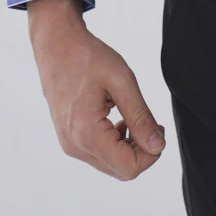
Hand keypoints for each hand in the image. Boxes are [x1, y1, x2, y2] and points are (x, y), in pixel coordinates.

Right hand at [29, 11, 166, 179]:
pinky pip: (98, 154)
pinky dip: (115, 143)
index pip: (130, 167)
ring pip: (111, 164)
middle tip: (151, 122)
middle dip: (142, 150)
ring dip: (129, 147)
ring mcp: (69, 144)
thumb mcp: (121, 81)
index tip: (159, 127)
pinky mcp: (68, 138)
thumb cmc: (88, 57)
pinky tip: (119, 119)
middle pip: (121, 170)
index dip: (152, 152)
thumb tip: (158, 146)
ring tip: (134, 117)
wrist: (56, 45)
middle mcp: (75, 147)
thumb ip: (140, 116)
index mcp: (87, 134)